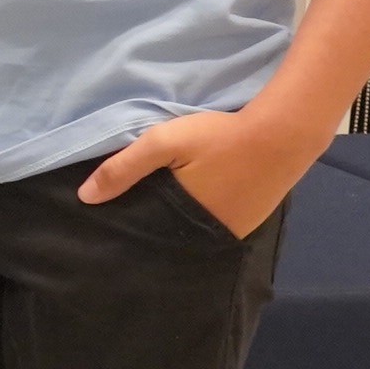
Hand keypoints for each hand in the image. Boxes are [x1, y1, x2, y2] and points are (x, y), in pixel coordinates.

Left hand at [76, 102, 329, 237]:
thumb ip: (123, 168)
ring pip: (192, 231)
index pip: (147, 236)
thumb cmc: (219, 137)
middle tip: (128, 216)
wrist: (284, 132)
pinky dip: (198, 215)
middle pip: (170, 236)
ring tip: (154, 210)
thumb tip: (85, 198)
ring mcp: (234, 231)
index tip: (108, 225)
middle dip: (150, 228)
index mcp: (185, 224)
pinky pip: (213, 224)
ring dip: (175, 222)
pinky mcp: (250, 220)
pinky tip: (189, 202)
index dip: (129, 228)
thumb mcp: (163, 144)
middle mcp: (211, 236)